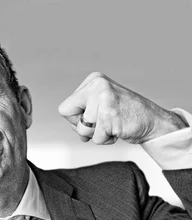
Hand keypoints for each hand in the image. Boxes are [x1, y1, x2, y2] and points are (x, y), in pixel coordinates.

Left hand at [58, 72, 186, 143]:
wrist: (153, 121)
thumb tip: (69, 121)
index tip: (92, 118)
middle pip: (68, 117)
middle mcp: (97, 85)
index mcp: (93, 80)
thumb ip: (81, 111)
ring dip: (97, 134)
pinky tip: (118, 129)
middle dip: (82, 127)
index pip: (65, 108)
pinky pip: (96, 138)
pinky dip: (106, 139)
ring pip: (82, 130)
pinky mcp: (109, 115)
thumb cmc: (124, 115)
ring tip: (112, 124)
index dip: (75, 119)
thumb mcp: (99, 104)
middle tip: (102, 122)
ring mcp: (104, 99)